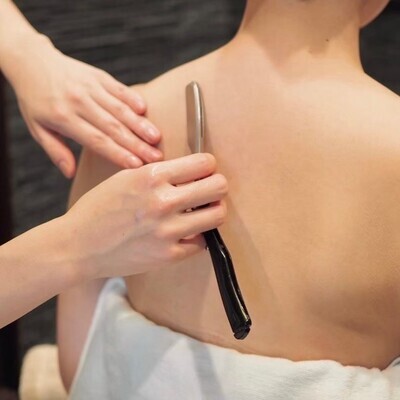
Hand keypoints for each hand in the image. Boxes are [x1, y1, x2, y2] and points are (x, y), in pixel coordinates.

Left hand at [5, 35, 161, 177]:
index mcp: (63, 118)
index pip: (96, 140)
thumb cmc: (36, 100)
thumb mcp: (37, 129)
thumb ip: (56, 151)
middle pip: (113, 127)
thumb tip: (69, 174)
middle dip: (137, 144)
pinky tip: (145, 110)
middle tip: (156, 156)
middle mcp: (78, 101)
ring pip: (119, 108)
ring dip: (140, 123)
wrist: (32, 62)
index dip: (118, 153)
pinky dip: (132, 98)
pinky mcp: (98, 76)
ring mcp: (90, 86)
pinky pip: (118, 88)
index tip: (136, 165)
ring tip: (156, 137)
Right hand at [64, 153, 227, 277]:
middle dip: (217, 186)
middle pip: (218, 187)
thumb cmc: (99, 209)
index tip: (205, 171)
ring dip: (212, 211)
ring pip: (217, 215)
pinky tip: (186, 232)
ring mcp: (167, 231)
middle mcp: (163, 202)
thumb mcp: (125, 178)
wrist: (78, 247)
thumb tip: (193, 171)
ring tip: (201, 211)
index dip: (208, 166)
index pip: (204, 163)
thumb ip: (160, 173)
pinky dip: (198, 236)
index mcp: (151, 177)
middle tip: (209, 190)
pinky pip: (202, 242)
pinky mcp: (168, 255)